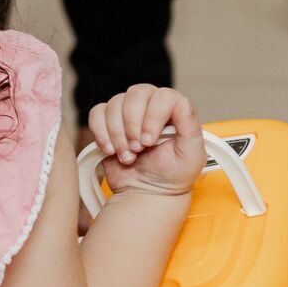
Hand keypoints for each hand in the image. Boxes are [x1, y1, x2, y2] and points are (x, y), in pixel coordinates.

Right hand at [87, 84, 208, 200]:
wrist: (147, 192)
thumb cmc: (172, 176)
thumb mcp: (191, 156)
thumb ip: (191, 128)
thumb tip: (183, 102)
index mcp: (174, 110)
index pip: (163, 96)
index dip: (153, 117)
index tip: (150, 141)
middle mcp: (150, 106)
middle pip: (136, 94)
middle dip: (133, 124)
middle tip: (138, 149)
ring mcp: (127, 113)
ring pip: (114, 104)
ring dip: (117, 134)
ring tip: (128, 156)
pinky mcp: (107, 122)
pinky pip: (96, 113)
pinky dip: (101, 133)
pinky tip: (111, 150)